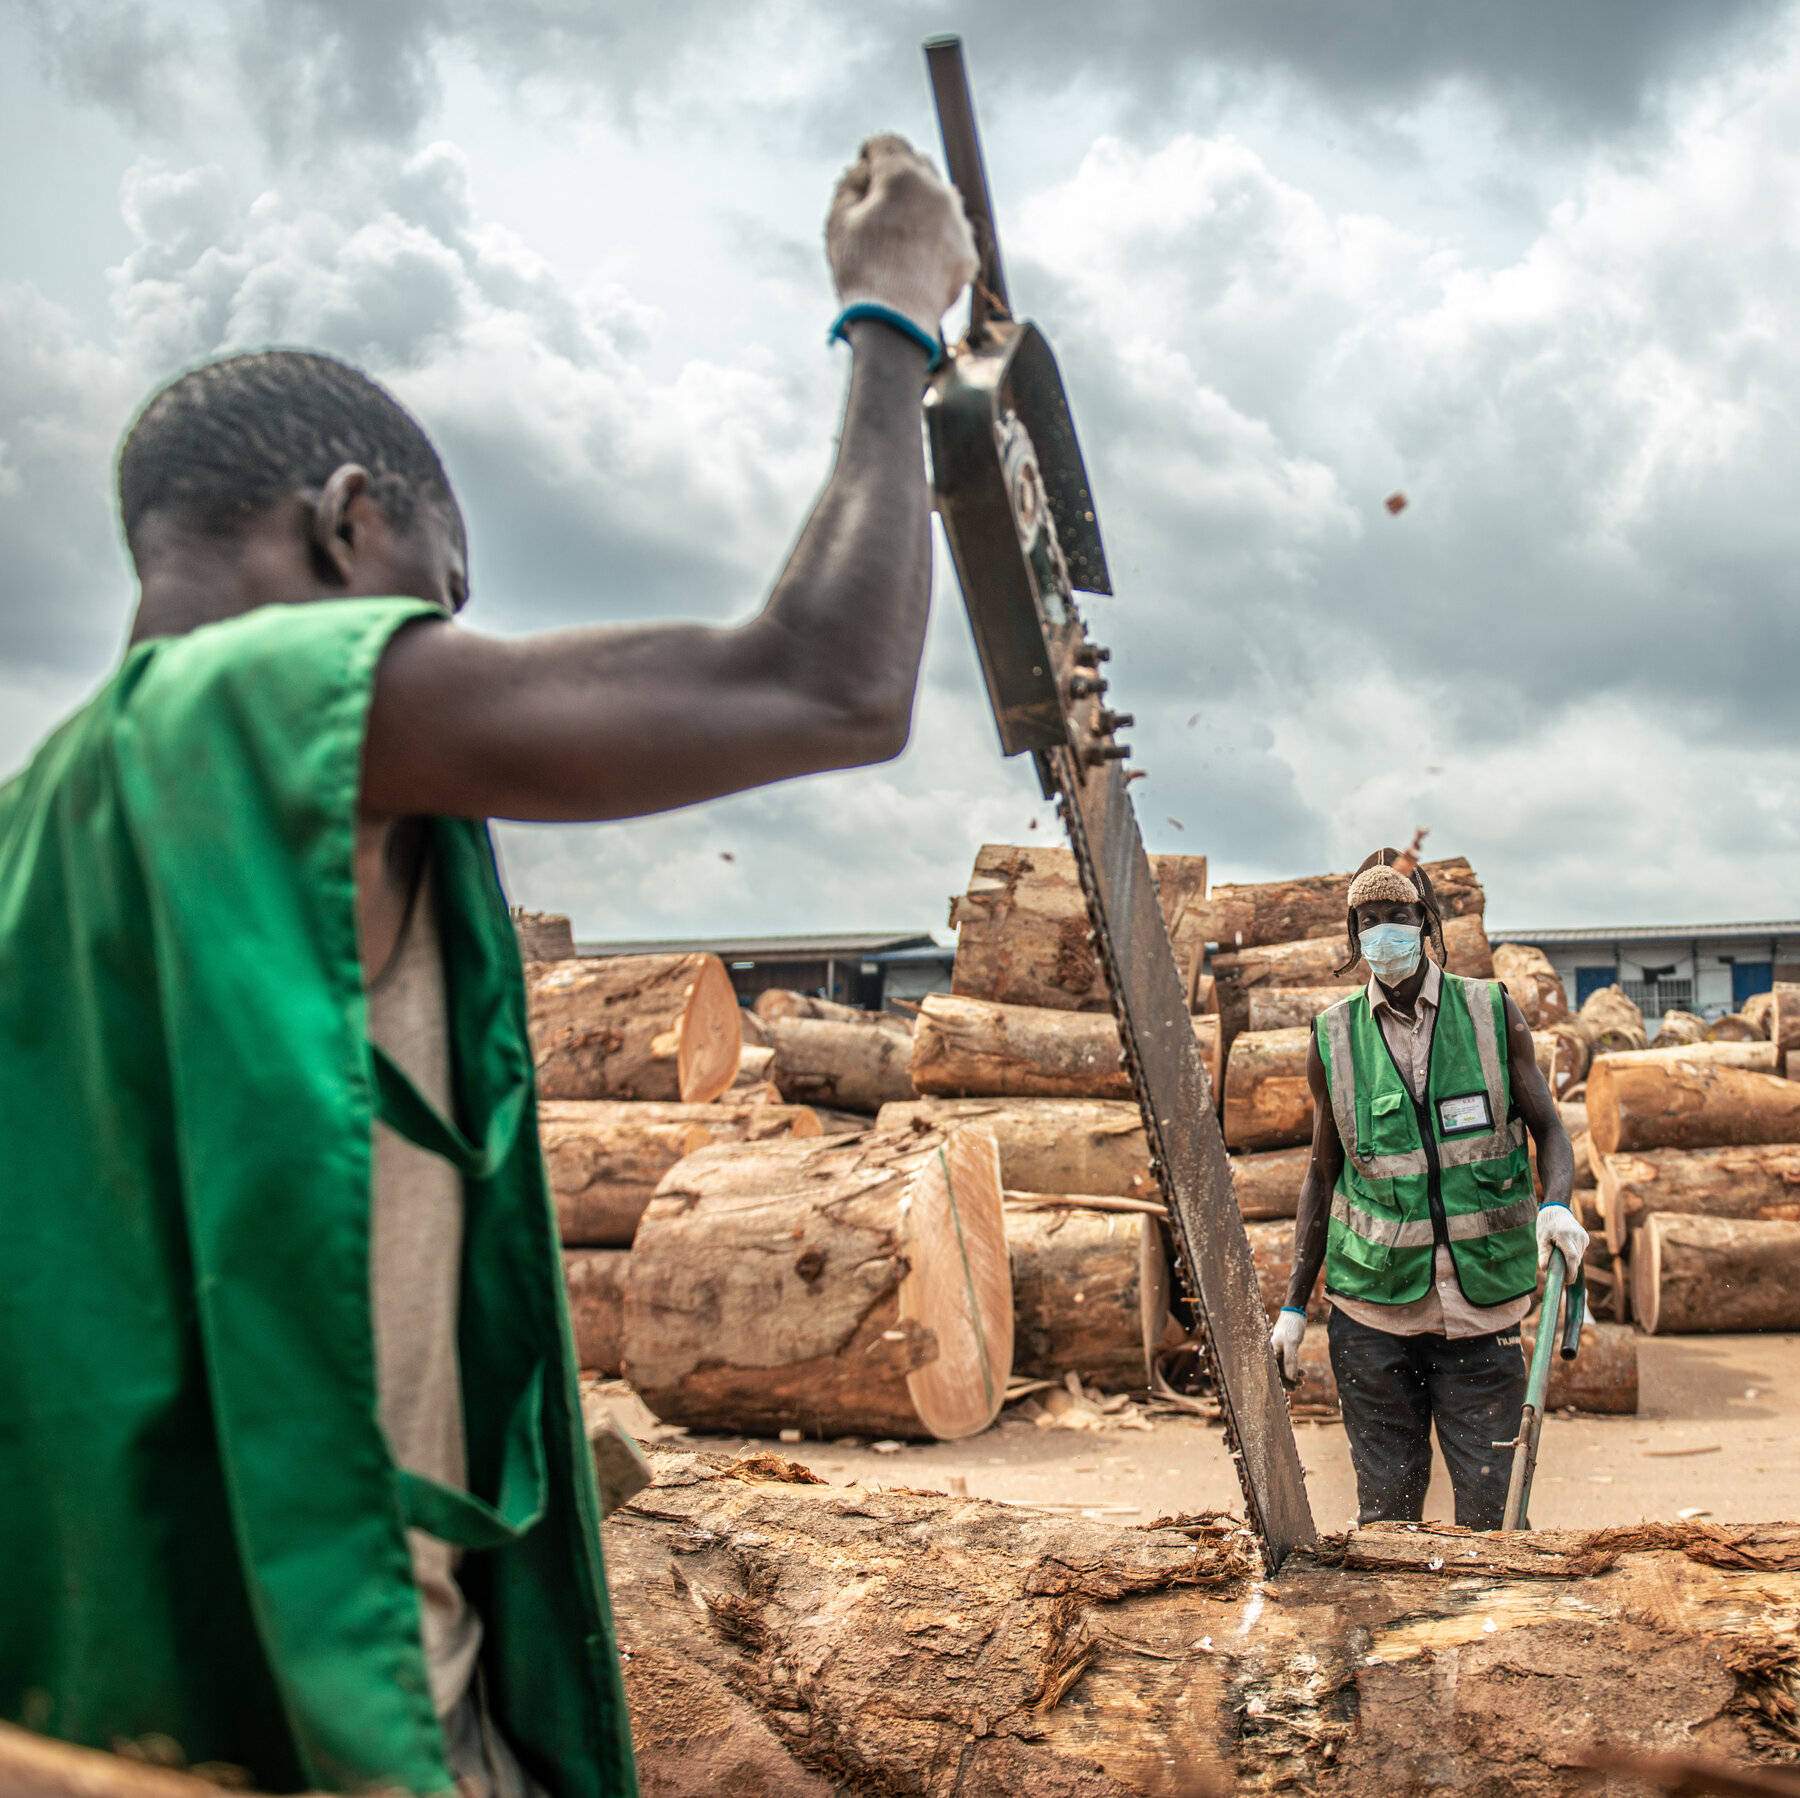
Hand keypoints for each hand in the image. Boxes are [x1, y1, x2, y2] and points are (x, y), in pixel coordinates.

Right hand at [827, 134, 978, 341]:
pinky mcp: (968, 252)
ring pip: (939, 196)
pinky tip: (916, 256)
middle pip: (918, 164)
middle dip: (898, 174)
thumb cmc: (861, 272)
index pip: (887, 143)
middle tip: (879, 198)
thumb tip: (863, 171)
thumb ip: (849, 184)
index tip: (864, 164)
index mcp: (902, 177)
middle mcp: (938, 191)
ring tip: (900, 229)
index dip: (871, 152)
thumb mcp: (838, 222)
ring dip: (921, 202)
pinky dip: (935, 234)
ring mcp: (957, 222)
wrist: (896, 325)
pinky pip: (951, 230)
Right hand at [1270, 1308, 1305, 1389]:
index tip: (1293, 1389)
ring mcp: (1278, 1352)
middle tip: (1301, 1385)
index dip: (1282, 1382)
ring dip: (1293, 1377)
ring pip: (1284, 1370)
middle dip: (1289, 1381)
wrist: (1295, 1314)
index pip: (1274, 1372)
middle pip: (1278, 1373)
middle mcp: (1272, 1353)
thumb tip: (1291, 1378)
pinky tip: (1304, 1373)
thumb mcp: (1292, 1343)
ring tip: (1303, 1381)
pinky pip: (1288, 1364)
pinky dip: (1295, 1370)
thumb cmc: (1291, 1326)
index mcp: (1270, 1352)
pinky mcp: (1284, 1351)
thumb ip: (1290, 1361)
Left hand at [1537, 1202, 1587, 1272]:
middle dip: (1570, 1269)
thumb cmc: (1546, 1225)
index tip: (1568, 1281)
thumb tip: (1545, 1269)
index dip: (1571, 1272)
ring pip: (1579, 1256)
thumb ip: (1543, 1254)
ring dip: (1571, 1262)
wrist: (1556, 1210)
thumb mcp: (1541, 1238)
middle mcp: (1577, 1235)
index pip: (1572, 1257)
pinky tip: (1565, 1250)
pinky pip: (1580, 1252)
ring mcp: (1583, 1236)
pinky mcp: (1585, 1238)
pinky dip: (1574, 1255)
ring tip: (1560, 1256)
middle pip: (1576, 1259)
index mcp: (1565, 1235)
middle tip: (1562, 1276)